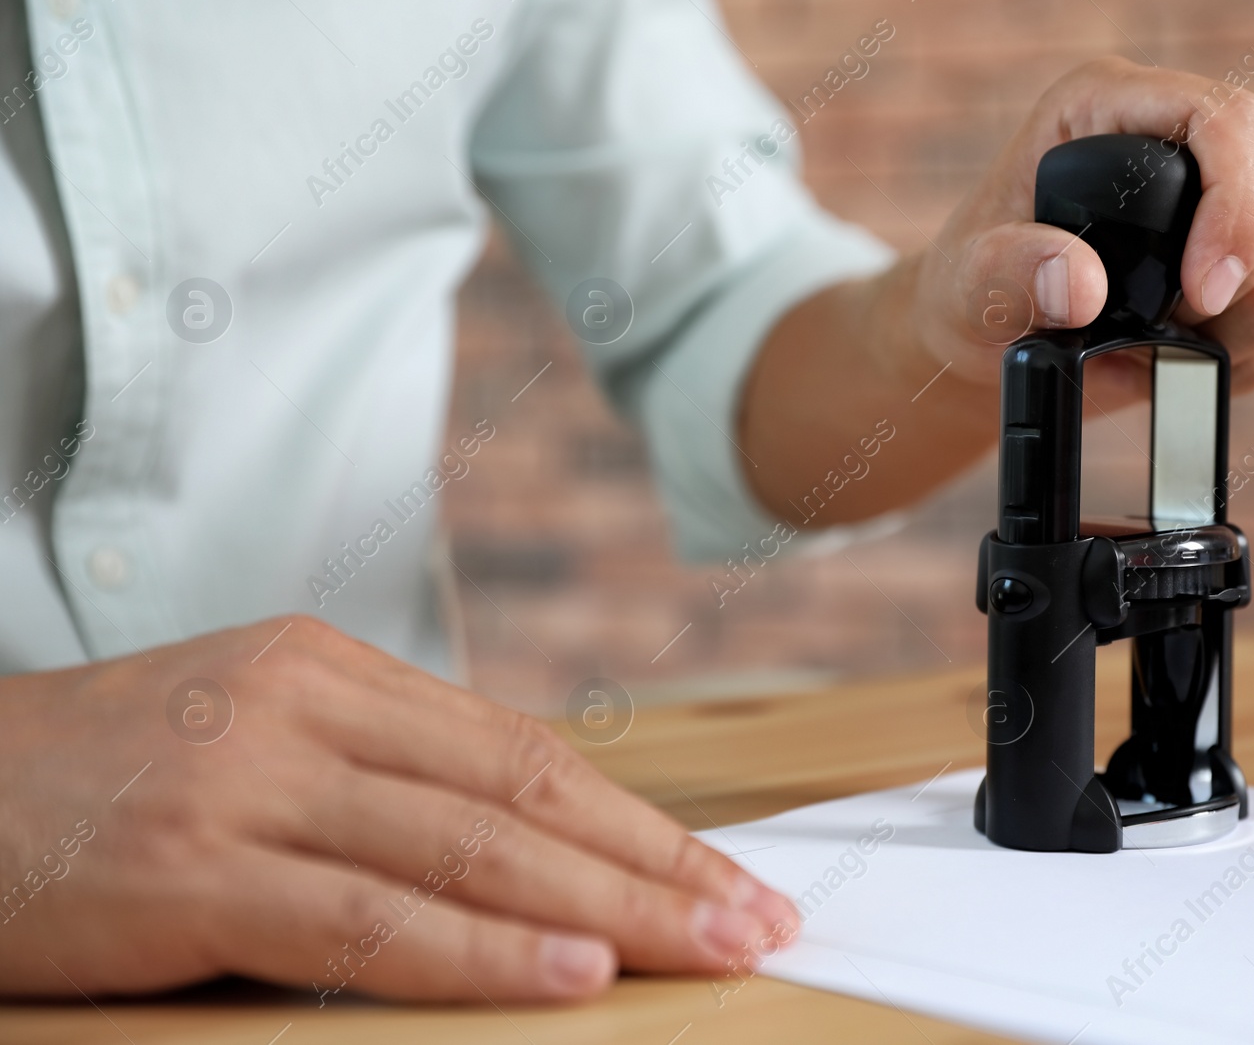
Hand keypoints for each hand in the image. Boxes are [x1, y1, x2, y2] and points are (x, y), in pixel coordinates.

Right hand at [0, 618, 797, 1001]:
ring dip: (607, 906)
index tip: (726, 874)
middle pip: (524, 794)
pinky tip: (569, 972)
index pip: (525, 754)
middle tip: (759, 917)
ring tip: (711, 947)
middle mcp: (307, 709)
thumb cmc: (104, 785)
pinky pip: (366, 919)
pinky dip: (479, 950)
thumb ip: (378, 786)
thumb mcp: (257, 747)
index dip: (639, 819)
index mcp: (334, 671)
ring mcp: (251, 782)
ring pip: (469, 848)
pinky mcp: (194, 867)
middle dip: (657, 864)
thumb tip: (523, 861)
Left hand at [903, 55, 1253, 408]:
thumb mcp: (965, 284)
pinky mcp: (1223, 270)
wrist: (981, 344)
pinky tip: (1174, 360)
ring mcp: (1203, 209)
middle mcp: (1166, 145)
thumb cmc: (967, 292)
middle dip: (1239, 272)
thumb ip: (1007, 273)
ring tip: (1152, 344)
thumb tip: (1080, 285)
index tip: (1200, 288)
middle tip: (1180, 324)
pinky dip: (1238, 355)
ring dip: (1236, 322)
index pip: (1219, 119)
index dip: (1235, 199)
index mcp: (1105, 109)